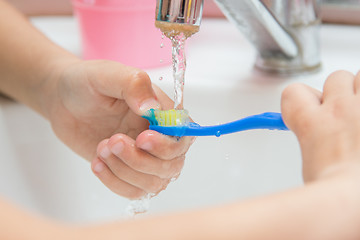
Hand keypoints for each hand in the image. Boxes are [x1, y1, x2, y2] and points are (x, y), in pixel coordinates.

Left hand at [47, 60, 193, 198]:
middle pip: (171, 165)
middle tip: (112, 141)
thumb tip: (152, 107)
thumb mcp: (107, 74)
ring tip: (101, 148)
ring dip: (125, 171)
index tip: (141, 139)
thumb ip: (134, 85)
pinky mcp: (126, 170)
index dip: (166, 145)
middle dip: (140, 160)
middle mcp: (158, 136)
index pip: (182, 137)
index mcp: (162, 112)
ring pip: (154, 183)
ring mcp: (143, 156)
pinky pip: (133, 191)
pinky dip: (115, 182)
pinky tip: (98, 162)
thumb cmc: (87, 83)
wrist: (62, 100)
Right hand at [281, 70, 359, 181]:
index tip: (308, 106)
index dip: (300, 100)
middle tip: (347, 115)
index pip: (293, 92)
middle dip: (340, 93)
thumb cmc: (341, 195)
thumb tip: (316, 139)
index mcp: (312, 125)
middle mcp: (340, 110)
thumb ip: (312, 145)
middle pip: (335, 78)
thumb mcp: (311, 169)